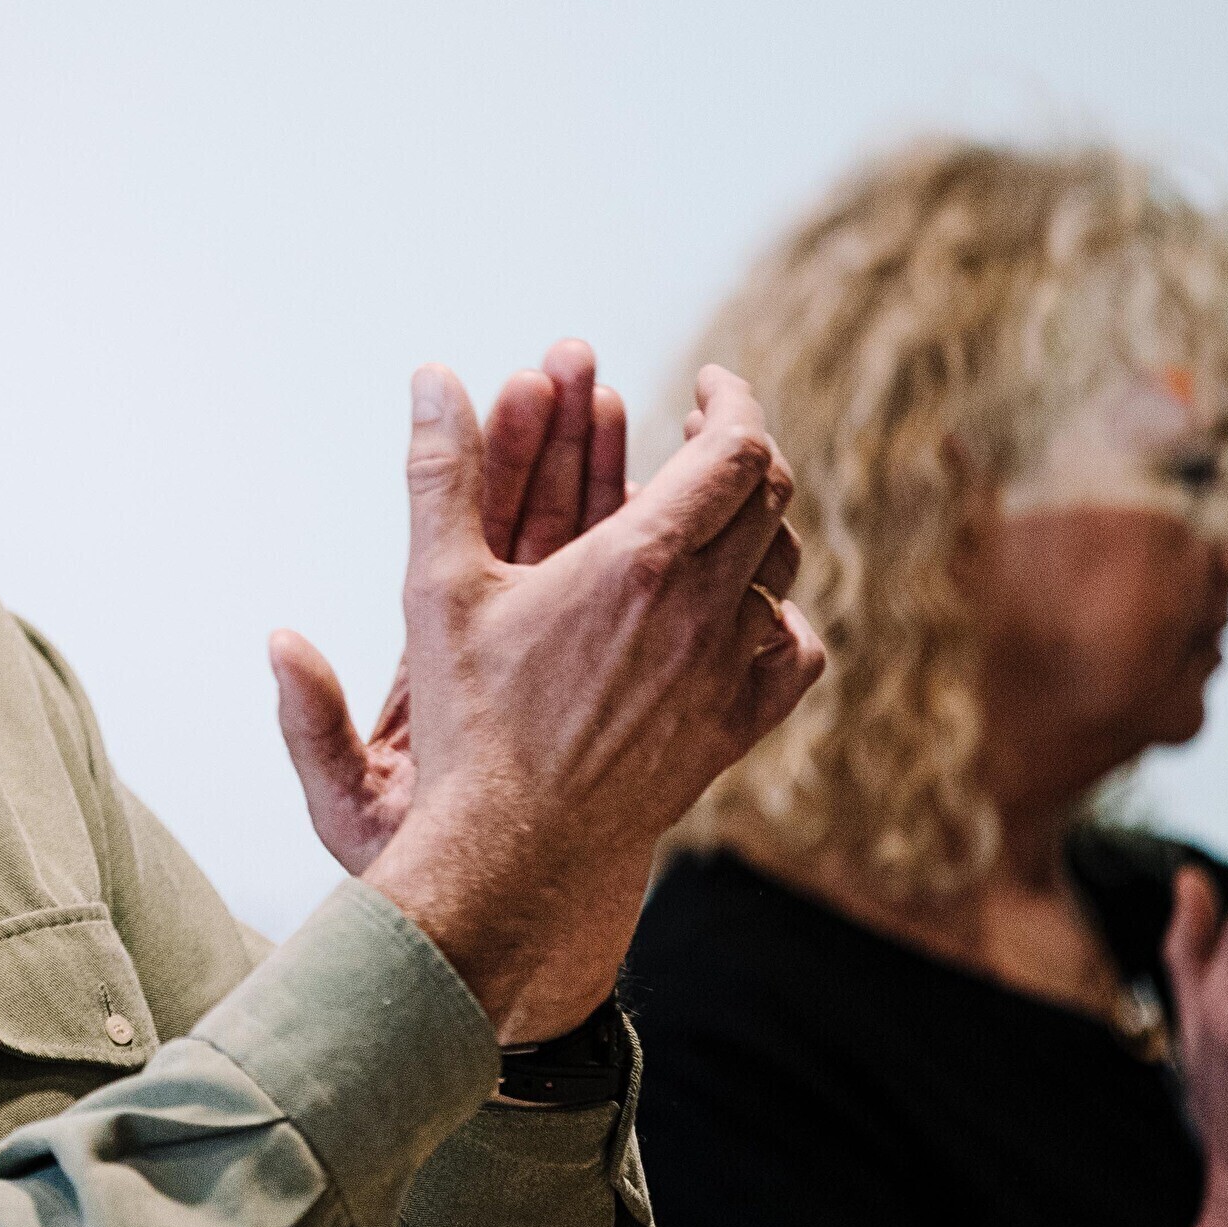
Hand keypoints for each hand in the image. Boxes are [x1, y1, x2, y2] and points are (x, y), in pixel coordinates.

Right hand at [291, 362, 822, 1039]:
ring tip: (713, 512)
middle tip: (701, 434)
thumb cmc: (468, 719)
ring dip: (756, 526)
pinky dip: (780, 616)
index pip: (736, 448)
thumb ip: (441, 472)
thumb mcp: (436, 584)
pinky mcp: (731, 729)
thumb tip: (432, 376)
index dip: (733, 401)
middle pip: (770, 497)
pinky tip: (745, 610)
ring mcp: (726, 674)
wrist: (513, 849)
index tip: (708, 385)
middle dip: (741, 450)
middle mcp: (703, 612)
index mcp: (641, 560)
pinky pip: (795, 654)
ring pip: (785, 570)